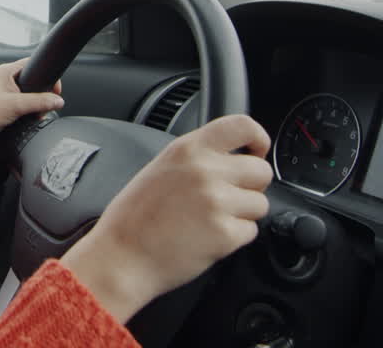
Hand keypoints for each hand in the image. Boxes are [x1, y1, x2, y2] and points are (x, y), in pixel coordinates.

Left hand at [0, 58, 62, 152]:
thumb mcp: (15, 106)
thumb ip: (39, 102)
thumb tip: (58, 100)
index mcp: (6, 71)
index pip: (33, 64)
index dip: (46, 75)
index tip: (55, 89)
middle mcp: (6, 80)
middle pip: (34, 81)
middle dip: (42, 94)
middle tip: (45, 105)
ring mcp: (6, 93)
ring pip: (31, 95)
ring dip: (36, 105)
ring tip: (35, 114)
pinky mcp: (7, 106)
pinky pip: (25, 106)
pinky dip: (30, 112)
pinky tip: (29, 119)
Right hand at [60, 114, 272, 322]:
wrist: (121, 256)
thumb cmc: (134, 218)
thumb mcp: (161, 168)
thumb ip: (196, 157)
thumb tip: (230, 158)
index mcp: (188, 149)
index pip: (243, 126)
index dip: (259, 139)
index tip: (257, 151)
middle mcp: (205, 171)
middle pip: (261, 170)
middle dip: (252, 186)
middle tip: (229, 198)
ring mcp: (217, 202)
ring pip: (260, 203)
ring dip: (243, 214)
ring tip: (212, 220)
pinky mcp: (225, 234)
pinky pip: (251, 231)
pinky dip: (235, 238)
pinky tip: (208, 238)